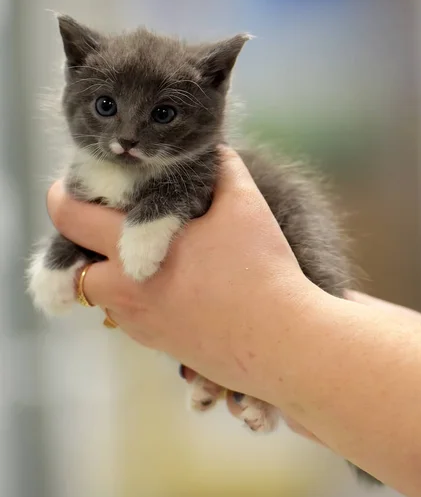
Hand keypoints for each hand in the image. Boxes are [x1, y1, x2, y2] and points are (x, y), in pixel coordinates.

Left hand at [46, 148, 325, 406]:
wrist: (281, 341)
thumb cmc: (260, 269)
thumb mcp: (244, 204)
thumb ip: (222, 169)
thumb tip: (214, 151)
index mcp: (130, 252)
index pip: (69, 219)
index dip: (63, 197)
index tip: (78, 187)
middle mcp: (124, 294)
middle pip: (74, 268)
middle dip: (83, 244)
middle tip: (111, 225)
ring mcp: (139, 326)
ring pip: (102, 295)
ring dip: (111, 271)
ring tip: (147, 253)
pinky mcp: (158, 346)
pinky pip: (129, 317)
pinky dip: (136, 297)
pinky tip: (174, 284)